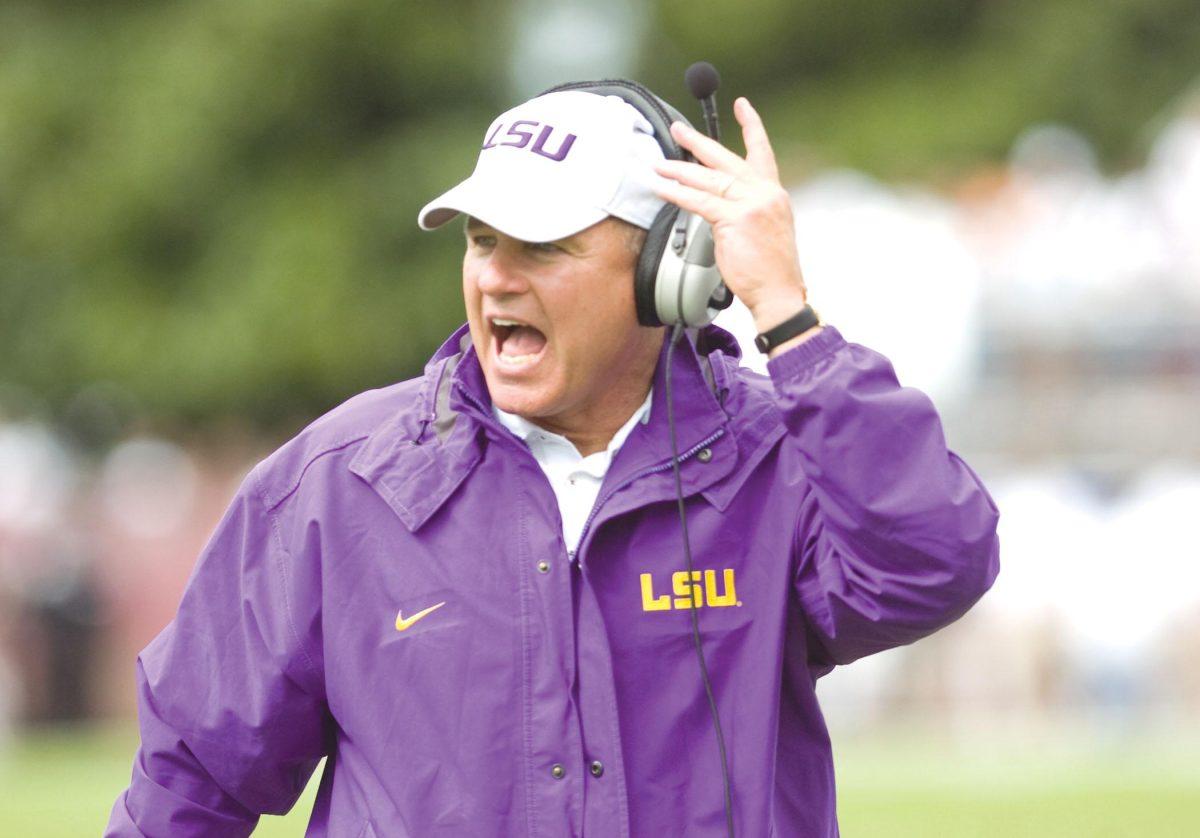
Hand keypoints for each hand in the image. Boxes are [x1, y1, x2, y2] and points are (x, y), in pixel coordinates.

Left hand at [652, 97, 810, 334]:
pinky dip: (678, 194)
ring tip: (658, 166)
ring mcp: (752, 204)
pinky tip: (663, 189)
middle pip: (726, 159)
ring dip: (680, 171)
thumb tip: (718, 204)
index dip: (752, 127)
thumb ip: (746, 210)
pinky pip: (700, 201)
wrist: (780, 293)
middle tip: (677, 130)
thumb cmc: (771, 271)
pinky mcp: (736, 220)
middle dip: (698, 142)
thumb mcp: (766, 230)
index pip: (762, 152)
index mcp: (774, 194)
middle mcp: (765, 193)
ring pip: (709, 179)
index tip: (742, 106)